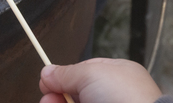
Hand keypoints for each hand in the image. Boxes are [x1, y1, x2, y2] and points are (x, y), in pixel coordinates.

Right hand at [38, 58, 161, 102]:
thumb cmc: (126, 99)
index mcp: (119, 75)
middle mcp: (114, 97)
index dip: (64, 77)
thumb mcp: (91, 74)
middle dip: (57, 95)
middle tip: (47, 99)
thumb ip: (67, 73)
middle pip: (78, 94)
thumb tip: (47, 73)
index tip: (46, 82)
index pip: (85, 72)